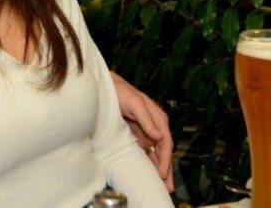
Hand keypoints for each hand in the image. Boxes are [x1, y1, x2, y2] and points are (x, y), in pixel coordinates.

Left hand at [110, 71, 173, 191]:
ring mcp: (145, 130)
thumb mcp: (134, 102)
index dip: (165, 159)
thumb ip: (146, 119)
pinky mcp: (136, 133)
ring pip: (155, 152)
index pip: (165, 142)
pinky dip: (148, 161)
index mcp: (158, 118)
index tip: (163, 173)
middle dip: (166, 168)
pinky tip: (149, 171)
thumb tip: (158, 135)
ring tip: (161, 184)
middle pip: (163, 150)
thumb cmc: (121, 91)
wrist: (105, 87)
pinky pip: (145, 150)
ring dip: (158, 167)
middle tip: (168, 187)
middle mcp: (154, 125)